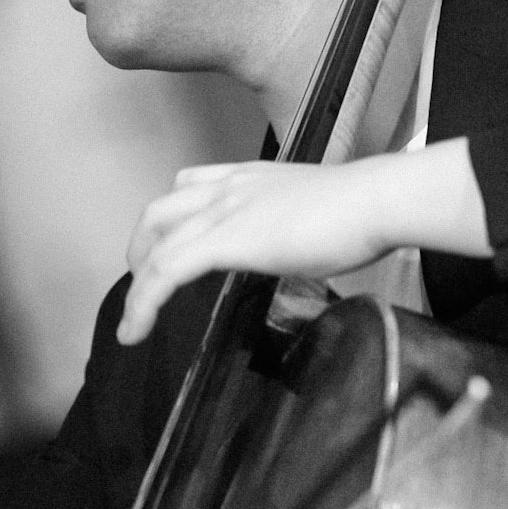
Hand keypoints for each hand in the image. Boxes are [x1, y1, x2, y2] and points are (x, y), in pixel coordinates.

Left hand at [118, 140, 490, 343]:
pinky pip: (165, 273)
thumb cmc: (363, 210)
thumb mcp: (313, 213)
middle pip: (159, 211)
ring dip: (137, 287)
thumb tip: (294, 248)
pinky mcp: (223, 241)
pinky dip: (143, 303)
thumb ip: (290, 226)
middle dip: (141, 249)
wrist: (374, 201)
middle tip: (143, 286)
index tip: (170, 250)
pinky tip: (135, 331)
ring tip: (133, 322)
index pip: (189, 186)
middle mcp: (227, 187)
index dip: (171, 220)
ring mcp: (222, 212)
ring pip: (155, 247)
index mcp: (249, 177)